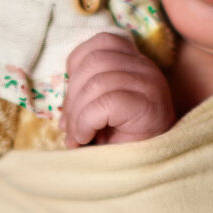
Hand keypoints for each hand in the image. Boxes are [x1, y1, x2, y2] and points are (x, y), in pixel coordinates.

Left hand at [62, 32, 174, 146]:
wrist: (151, 170)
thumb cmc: (125, 143)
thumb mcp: (102, 113)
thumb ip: (85, 96)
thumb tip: (61, 108)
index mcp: (135, 63)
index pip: (101, 42)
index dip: (76, 66)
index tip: (73, 99)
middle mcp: (146, 68)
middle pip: (94, 62)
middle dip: (72, 96)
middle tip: (70, 127)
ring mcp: (150, 85)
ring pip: (96, 83)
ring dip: (77, 114)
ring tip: (77, 137)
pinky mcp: (147, 106)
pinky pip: (105, 103)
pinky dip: (86, 122)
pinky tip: (86, 138)